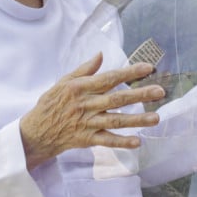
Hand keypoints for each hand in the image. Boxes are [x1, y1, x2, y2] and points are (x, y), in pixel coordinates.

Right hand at [19, 52, 163, 169]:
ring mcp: (87, 123)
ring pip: (116, 120)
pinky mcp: (87, 139)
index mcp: (81, 88)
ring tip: (156, 118)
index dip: (130, 72)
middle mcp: (86, 104)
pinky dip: (121, 142)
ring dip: (137, 120)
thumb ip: (84, 69)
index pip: (110, 78)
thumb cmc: (50, 104)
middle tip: (160, 91)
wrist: (36, 132)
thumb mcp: (63, 82)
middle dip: (140, 95)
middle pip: (117, 99)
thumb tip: (100, 54)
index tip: (149, 68)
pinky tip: (137, 142)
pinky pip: (106, 140)